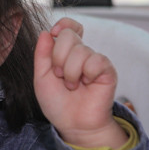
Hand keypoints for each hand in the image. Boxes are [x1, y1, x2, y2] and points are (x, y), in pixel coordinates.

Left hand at [33, 17, 126, 148]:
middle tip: (60, 75)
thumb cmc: (57, 103)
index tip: (54, 33)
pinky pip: (96, 61)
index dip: (63, 25)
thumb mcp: (41, 77)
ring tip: (72, 85)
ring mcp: (94, 60)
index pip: (69, 26)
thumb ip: (41, 55)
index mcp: (65, 52)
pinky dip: (86, 74)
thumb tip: (45, 33)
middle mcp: (81, 53)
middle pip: (69, 35)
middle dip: (58, 57)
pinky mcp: (107, 70)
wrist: (73, 124)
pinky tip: (87, 84)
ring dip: (70, 72)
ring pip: (80, 51)